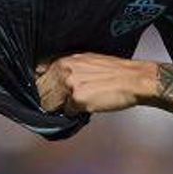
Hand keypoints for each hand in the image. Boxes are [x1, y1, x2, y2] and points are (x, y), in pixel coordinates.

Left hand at [37, 54, 155, 114]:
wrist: (134, 79)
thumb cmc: (115, 71)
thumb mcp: (86, 61)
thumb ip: (68, 68)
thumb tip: (53, 80)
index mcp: (64, 59)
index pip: (38, 74)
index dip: (42, 86)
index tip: (46, 92)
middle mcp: (63, 70)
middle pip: (41, 91)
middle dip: (49, 99)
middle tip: (63, 103)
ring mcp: (69, 85)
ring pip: (50, 104)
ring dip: (60, 108)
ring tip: (77, 104)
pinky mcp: (77, 99)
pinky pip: (68, 113)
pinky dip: (76, 114)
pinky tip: (88, 107)